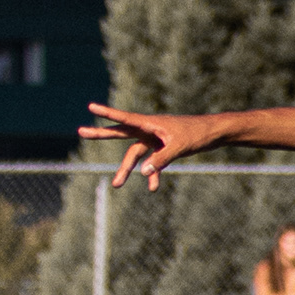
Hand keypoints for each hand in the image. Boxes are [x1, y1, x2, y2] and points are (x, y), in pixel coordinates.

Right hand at [82, 104, 222, 190]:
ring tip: (116, 185)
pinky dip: (152, 174)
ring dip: (127, 169)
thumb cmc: (197, 135)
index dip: (106, 114)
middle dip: (102, 134)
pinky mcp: (163, 147)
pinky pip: (152, 162)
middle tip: (81, 132)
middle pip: (121, 133)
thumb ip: (161, 159)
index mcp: (150, 124)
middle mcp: (149, 129)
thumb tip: (143, 172)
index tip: (90, 106)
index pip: (124, 118)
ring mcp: (155, 138)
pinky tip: (153, 188)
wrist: (213, 134)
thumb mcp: (179, 147)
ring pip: (135, 154)